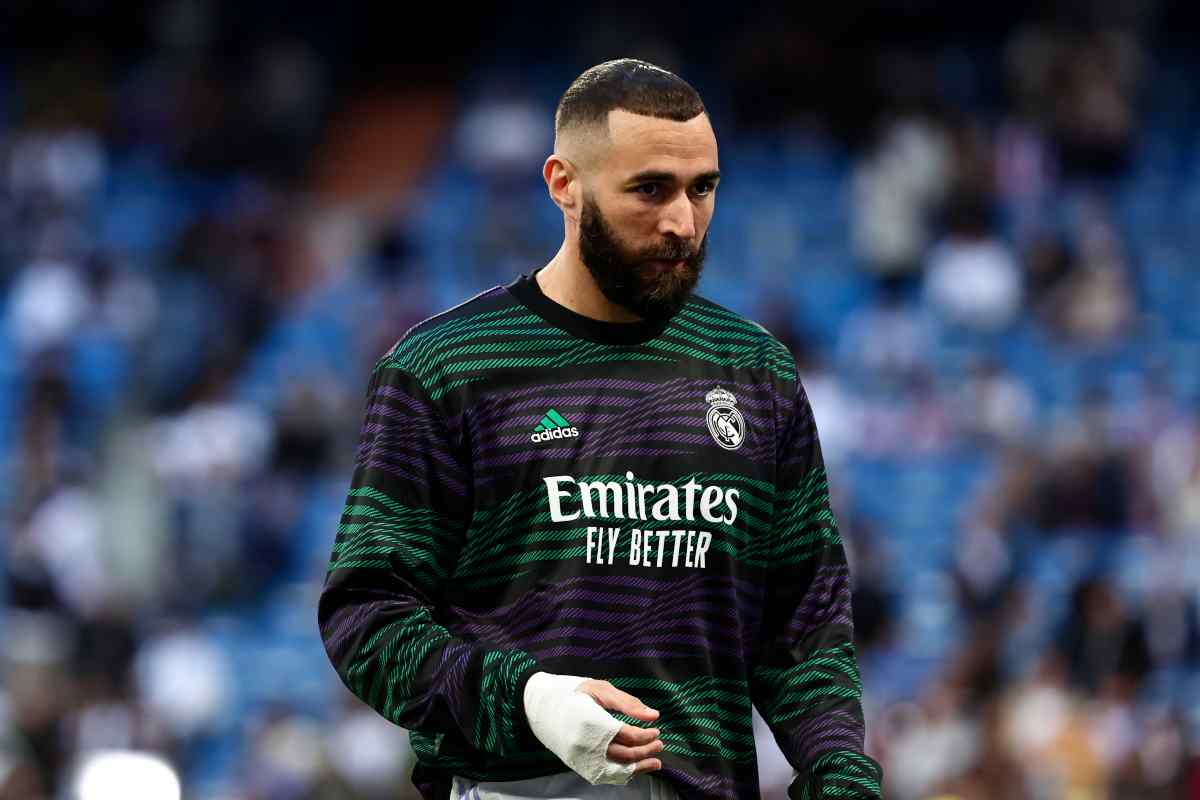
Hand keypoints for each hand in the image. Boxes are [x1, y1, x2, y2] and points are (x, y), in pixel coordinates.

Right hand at [523, 672, 664, 784]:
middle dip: (645, 751)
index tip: (656, 730)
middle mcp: (585, 744)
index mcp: (592, 722)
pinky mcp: (576, 764)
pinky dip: (621, 774)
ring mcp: (580, 757)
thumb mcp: (599, 689)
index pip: (626, 734)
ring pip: (615, 769)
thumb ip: (628, 703)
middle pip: (623, 754)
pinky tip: (632, 768)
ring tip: (654, 762)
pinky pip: (603, 775)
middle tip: (659, 744)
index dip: (645, 735)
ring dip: (638, 768)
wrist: (538, 705)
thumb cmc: (571, 692)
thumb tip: (653, 716)